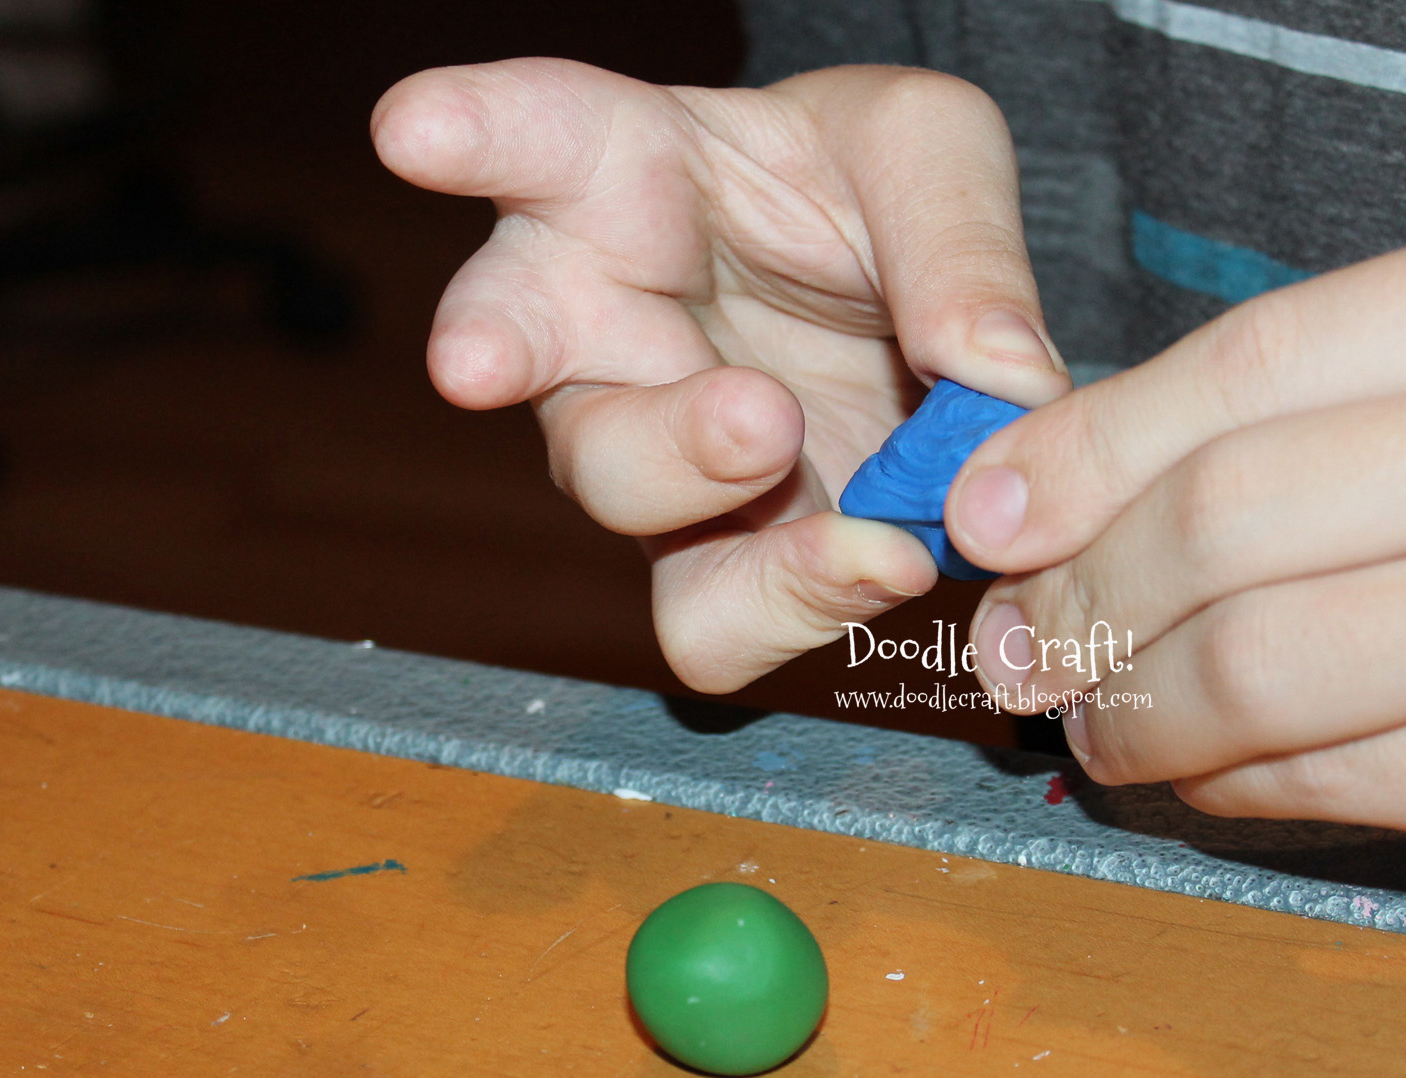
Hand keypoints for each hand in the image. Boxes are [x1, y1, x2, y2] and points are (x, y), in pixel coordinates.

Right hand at [371, 59, 1069, 690]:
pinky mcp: (716, 554)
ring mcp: (647, 448)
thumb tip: (995, 378)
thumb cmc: (879, 203)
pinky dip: (793, 604)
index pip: (537, 135)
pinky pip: (710, 620)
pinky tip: (878, 559)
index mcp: (625, 179)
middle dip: (515, 345)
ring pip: (611, 490)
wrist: (913, 315)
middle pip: (513, 334)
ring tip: (790, 437)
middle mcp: (600, 319)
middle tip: (521, 355)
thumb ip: (957, 239)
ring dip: (694, 477)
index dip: (470, 131)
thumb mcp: (933, 159)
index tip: (410, 128)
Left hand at [946, 191, 1405, 877]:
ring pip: (1268, 668)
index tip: (988, 505)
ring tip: (1088, 724)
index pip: (1253, 364)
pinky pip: (1357, 783)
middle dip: (1082, 595)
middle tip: (1018, 640)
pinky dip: (1241, 786)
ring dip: (1137, 711)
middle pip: (1230, 521)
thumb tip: (1102, 464)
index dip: (1086, 446)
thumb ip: (1361, 384)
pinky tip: (1201, 776)